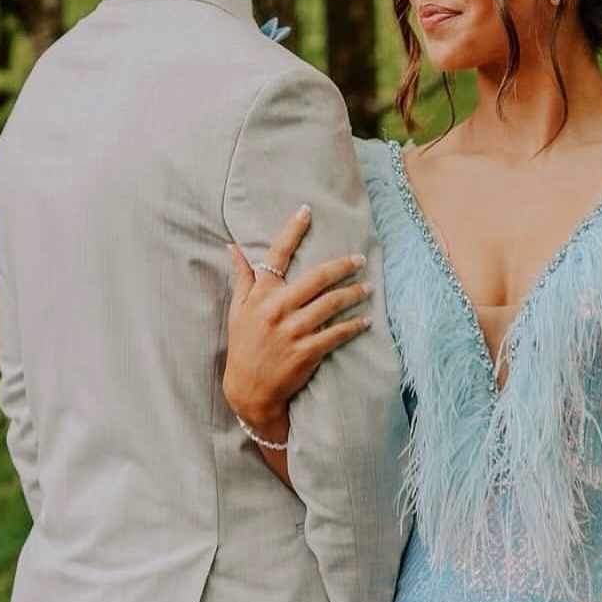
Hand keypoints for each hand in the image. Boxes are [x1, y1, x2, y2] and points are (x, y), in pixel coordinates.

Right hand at [222, 205, 373, 436]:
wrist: (249, 390)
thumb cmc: (243, 347)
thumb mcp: (236, 311)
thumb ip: (241, 278)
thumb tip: (233, 246)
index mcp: (260, 296)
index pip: (276, 256)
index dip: (291, 230)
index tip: (306, 211)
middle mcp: (277, 309)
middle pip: (316, 278)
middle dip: (341, 265)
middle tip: (359, 259)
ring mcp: (293, 331)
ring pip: (331, 303)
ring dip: (353, 293)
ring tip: (368, 288)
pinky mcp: (307, 352)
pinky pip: (336, 333)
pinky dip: (354, 325)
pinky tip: (365, 320)